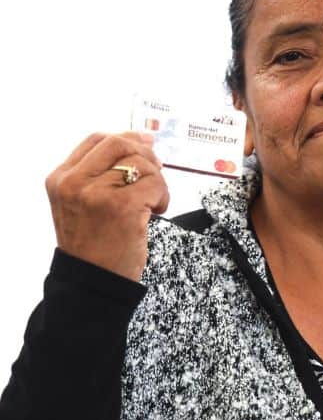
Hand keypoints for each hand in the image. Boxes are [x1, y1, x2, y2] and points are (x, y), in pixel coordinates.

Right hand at [45, 132, 169, 281]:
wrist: (92, 281)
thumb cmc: (94, 244)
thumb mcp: (81, 203)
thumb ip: (99, 174)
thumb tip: (140, 142)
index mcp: (61, 179)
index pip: (97, 140)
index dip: (127, 137)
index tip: (146, 143)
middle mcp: (74, 183)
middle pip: (120, 144)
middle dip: (145, 153)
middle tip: (157, 170)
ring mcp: (96, 194)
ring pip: (142, 164)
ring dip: (158, 182)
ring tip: (153, 203)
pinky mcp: (122, 206)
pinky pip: (156, 184)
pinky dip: (164, 196)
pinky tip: (157, 212)